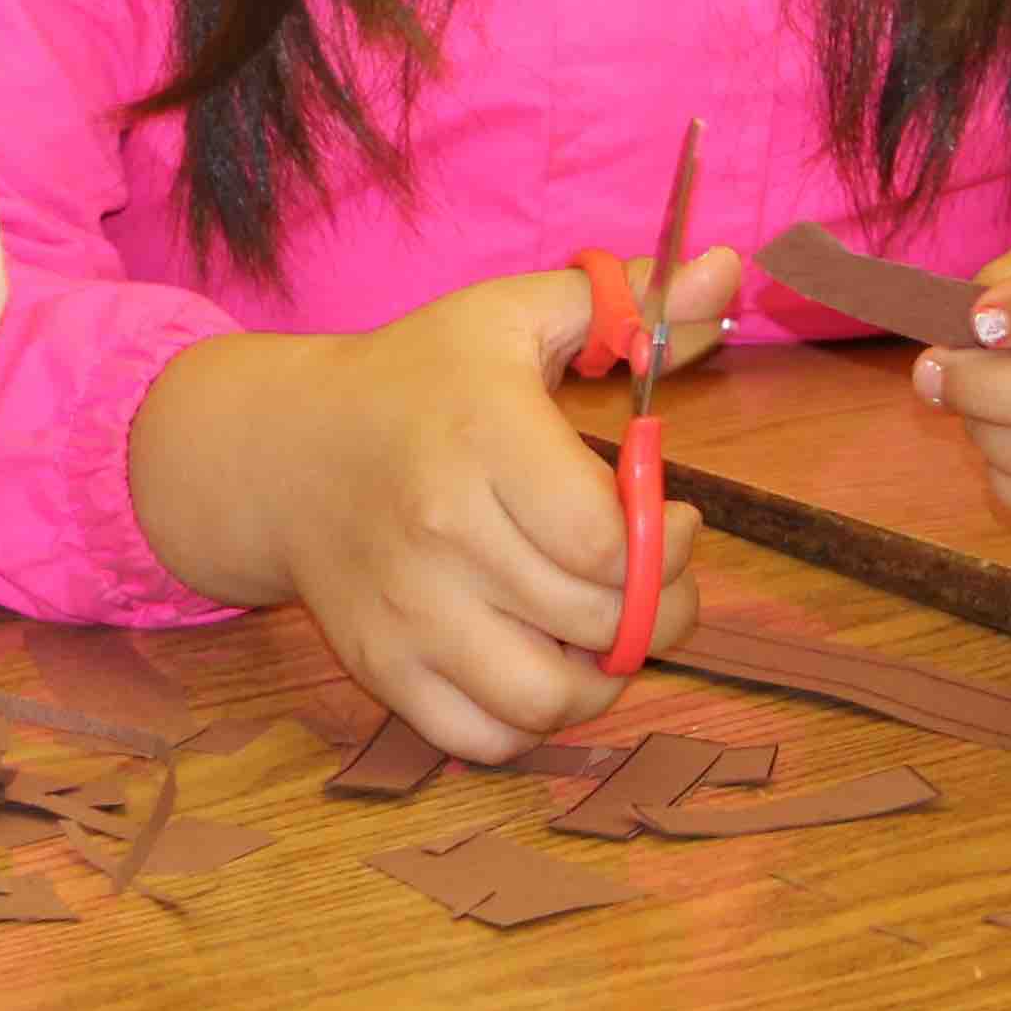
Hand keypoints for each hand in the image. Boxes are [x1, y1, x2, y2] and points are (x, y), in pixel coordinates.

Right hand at [125, 246, 743, 762]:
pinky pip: (480, 738)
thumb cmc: (419, 379)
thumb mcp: (514, 317)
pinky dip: (528, 724)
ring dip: (601, 681)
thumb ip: (630, 302)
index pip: (610, 541)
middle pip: (596, 621)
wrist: (281, 451)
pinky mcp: (378, 668)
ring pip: (545, 701)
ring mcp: (405, 610)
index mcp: (483, 437)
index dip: (673, 545)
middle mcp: (440, 531)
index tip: (679, 519)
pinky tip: (541, 666)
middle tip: (660, 581)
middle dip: (661, 611)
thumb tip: (729, 271)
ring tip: (606, 636)